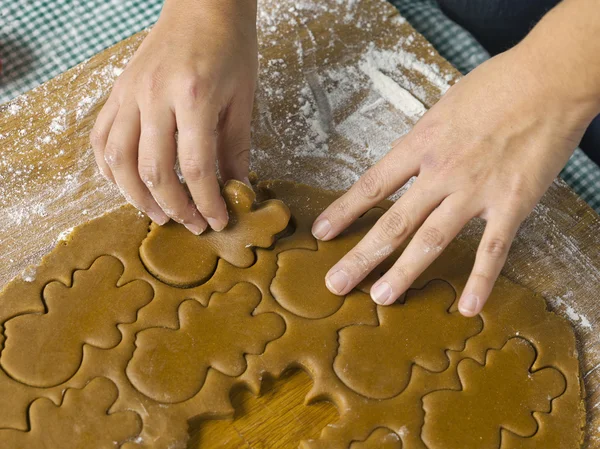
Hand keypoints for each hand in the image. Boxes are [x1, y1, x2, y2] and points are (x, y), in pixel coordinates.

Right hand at [91, 0, 257, 233]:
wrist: (204, 5)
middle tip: (192, 225)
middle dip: (175, 207)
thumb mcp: (242, 98)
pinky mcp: (118, 92)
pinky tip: (128, 186)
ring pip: (119, 160)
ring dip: (138, 197)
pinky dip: (110, 169)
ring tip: (160, 214)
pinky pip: (102, 138)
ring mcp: (130, 93)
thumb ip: (236, 148)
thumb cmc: (230, 48)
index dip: (207, 202)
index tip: (217, 221)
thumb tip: (237, 190)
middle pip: (154, 170)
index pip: (196, 167)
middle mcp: (155, 96)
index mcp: (195, 96)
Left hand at [312, 44, 597, 316]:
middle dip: (362, 256)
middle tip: (337, 283)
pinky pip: (492, 250)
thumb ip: (425, 142)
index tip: (321, 232)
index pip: (372, 185)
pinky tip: (467, 307)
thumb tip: (409, 162)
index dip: (344, 211)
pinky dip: (480, 281)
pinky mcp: (511, 204)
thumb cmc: (496, 85)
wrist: (550, 80)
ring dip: (404, 272)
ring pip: (432, 240)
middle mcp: (440, 173)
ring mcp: (474, 192)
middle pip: (393, 222)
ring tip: (382, 298)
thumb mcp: (443, 108)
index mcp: (421, 145)